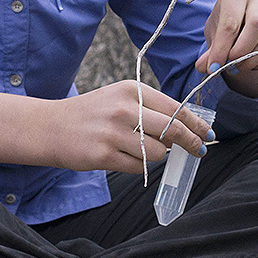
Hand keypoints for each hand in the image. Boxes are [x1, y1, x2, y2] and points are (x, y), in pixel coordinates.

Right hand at [38, 81, 213, 173]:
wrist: (50, 126)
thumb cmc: (91, 114)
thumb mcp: (119, 98)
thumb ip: (150, 108)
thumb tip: (187, 126)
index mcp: (130, 90)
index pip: (174, 108)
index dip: (195, 124)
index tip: (207, 133)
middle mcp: (123, 109)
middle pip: (172, 131)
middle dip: (191, 143)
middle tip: (199, 151)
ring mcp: (113, 133)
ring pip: (157, 153)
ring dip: (156, 156)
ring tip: (138, 149)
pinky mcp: (104, 155)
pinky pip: (138, 167)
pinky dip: (138, 166)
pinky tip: (123, 157)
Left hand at [195, 0, 257, 97]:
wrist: (241, 20)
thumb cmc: (225, 21)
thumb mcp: (213, 31)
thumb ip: (210, 49)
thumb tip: (203, 67)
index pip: (232, 20)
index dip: (222, 47)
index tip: (214, 65)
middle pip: (257, 24)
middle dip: (241, 50)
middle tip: (229, 65)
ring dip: (251, 59)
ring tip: (236, 66)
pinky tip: (248, 63)